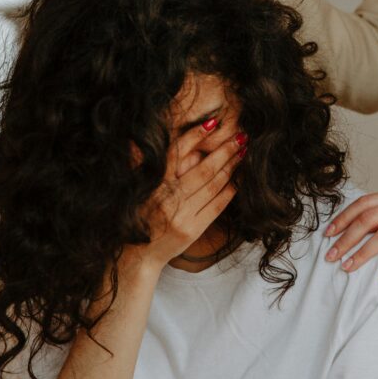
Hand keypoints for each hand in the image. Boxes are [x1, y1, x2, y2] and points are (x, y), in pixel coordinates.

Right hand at [125, 120, 246, 271]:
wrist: (136, 256)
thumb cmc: (136, 216)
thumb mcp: (135, 187)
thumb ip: (144, 163)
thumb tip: (150, 136)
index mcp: (152, 184)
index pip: (176, 153)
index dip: (195, 136)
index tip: (212, 122)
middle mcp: (167, 199)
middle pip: (203, 170)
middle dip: (224, 151)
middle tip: (240, 136)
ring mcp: (181, 216)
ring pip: (212, 186)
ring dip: (231, 167)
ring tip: (242, 153)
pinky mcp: (192, 230)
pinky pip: (216, 206)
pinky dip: (229, 191)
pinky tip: (239, 179)